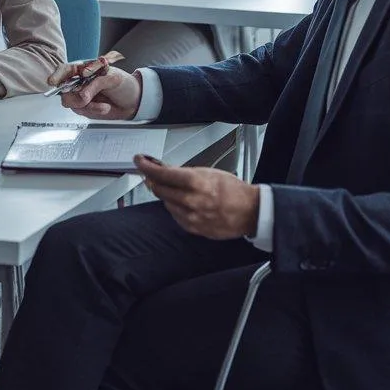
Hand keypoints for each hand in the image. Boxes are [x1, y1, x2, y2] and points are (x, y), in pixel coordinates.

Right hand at [48, 62, 142, 119]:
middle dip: (74, 96)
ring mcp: (81, 95)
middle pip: (64, 89)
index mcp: (85, 68)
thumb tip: (82, 96)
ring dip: (87, 106)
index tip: (53, 81)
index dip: (57, 75)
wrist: (134, 101)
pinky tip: (104, 108)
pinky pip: (80, 111)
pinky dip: (92, 110)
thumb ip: (95, 85)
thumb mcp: (113, 79)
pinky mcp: (84, 108)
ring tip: (103, 106)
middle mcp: (80, 81)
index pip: (66, 69)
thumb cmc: (125, 84)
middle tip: (86, 99)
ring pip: (71, 102)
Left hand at [135, 158, 259, 239]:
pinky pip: (174, 215)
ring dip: (164, 193)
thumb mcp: (209, 172)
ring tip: (173, 187)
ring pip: (165, 202)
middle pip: (159, 189)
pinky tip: (182, 201)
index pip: (162, 174)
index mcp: (196, 183)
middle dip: (152, 179)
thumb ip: (184, 172)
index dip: (147, 167)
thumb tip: (164, 169)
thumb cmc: (233, 190)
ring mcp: (191, 216)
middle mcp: (191, 201)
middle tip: (150, 173)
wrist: (250, 212)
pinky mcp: (192, 228)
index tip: (139, 161)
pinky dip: (174, 206)